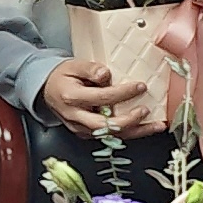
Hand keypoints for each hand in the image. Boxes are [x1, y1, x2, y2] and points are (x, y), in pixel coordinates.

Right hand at [39, 59, 163, 135]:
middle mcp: (75, 116)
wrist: (46, 91)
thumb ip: (90, 69)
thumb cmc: (62, 77)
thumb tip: (106, 74)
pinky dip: (129, 133)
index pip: (102, 98)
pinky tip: (144, 128)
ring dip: (136, 132)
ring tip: (156, 126)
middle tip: (146, 111)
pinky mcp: (86, 134)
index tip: (140, 86)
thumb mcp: (73, 65)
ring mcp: (80, 128)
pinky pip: (110, 137)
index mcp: (71, 97)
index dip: (123, 93)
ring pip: (111, 135)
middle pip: (106, 125)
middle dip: (130, 120)